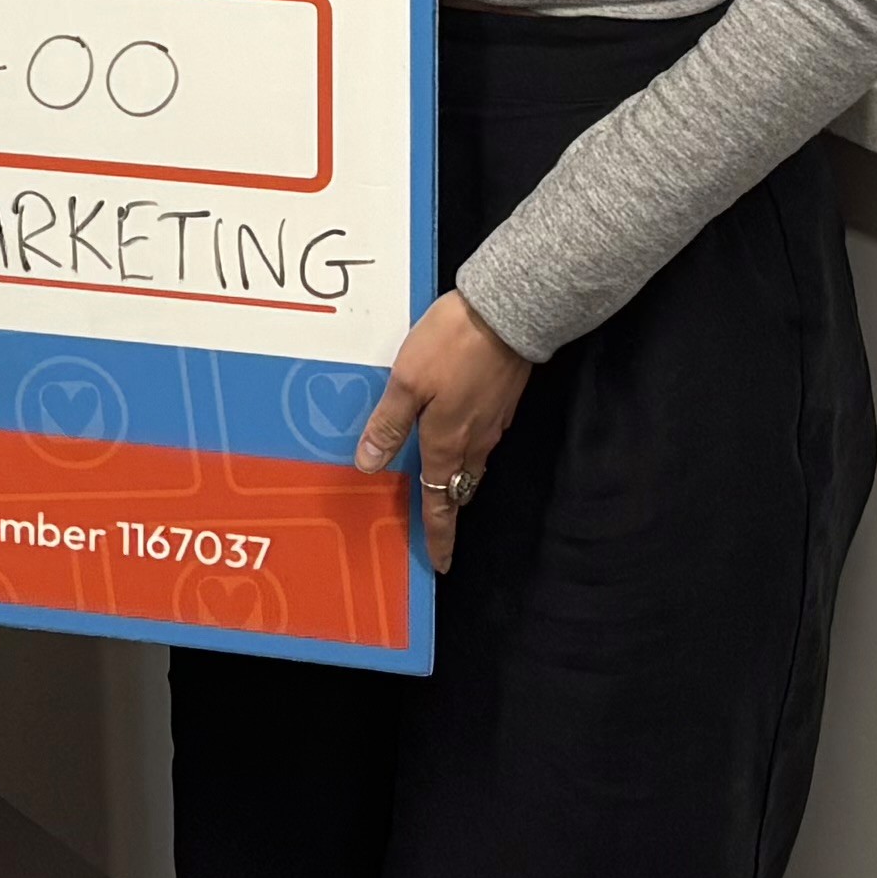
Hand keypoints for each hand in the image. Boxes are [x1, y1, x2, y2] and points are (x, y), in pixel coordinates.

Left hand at [353, 290, 536, 574]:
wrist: (508, 314)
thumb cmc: (452, 346)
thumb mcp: (407, 382)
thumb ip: (388, 424)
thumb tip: (368, 465)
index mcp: (447, 444)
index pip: (441, 504)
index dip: (439, 536)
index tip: (441, 563)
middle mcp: (474, 442)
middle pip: (459, 489)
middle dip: (447, 511)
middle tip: (435, 528)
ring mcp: (493, 423)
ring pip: (472, 465)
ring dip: (456, 481)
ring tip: (440, 486)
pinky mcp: (502, 402)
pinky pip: (481, 440)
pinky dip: (467, 450)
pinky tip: (456, 436)